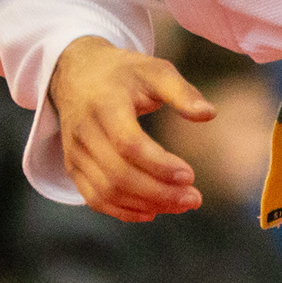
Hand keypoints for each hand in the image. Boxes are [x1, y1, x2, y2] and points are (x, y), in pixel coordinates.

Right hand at [47, 39, 210, 222]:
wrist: (76, 74)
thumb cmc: (123, 73)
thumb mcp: (154, 70)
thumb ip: (181, 92)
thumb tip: (209, 114)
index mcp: (104, 104)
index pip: (129, 144)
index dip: (159, 165)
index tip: (190, 175)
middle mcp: (84, 130)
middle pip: (119, 174)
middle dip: (159, 192)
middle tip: (193, 198)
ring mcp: (74, 151)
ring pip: (107, 191)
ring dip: (145, 205)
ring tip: (179, 205)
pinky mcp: (72, 166)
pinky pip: (94, 198)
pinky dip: (122, 211)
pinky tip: (151, 212)